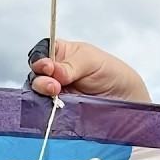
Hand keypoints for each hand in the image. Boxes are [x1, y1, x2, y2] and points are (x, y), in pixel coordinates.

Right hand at [26, 38, 151, 101]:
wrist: (124, 97)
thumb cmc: (110, 72)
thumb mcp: (91, 61)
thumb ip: (70, 65)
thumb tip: (52, 70)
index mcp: (60, 53)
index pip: (41, 52)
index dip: (40, 59)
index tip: (48, 66)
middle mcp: (54, 71)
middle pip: (35, 73)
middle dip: (41, 78)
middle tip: (54, 85)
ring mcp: (55, 90)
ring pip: (37, 90)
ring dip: (42, 91)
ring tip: (55, 92)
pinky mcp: (57, 107)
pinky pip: (45, 107)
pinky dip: (46, 106)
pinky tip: (54, 105)